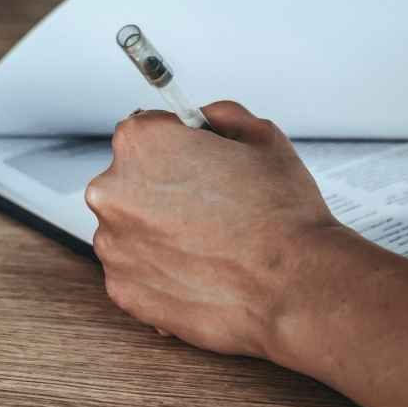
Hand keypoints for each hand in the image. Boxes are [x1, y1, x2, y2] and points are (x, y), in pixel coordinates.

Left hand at [85, 102, 344, 358]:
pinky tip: (200, 270)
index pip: (146, 132)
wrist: (294, 288)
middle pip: (132, 181)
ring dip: (160, 232)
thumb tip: (204, 121)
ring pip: (131, 229)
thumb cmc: (281, 218)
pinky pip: (136, 270)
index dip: (179, 147)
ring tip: (210, 243)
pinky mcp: (122, 289)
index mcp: (141, 143)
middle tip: (212, 208)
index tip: (198, 163)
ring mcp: (113, 246)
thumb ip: (220, 116)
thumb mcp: (262, 137)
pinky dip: (161, 270)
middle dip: (166, 191)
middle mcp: (113, 192)